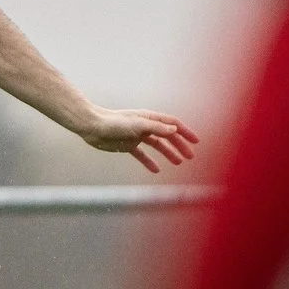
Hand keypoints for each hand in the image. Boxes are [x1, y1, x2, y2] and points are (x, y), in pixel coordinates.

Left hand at [80, 109, 200, 172]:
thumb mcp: (138, 125)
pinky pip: (141, 154)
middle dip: (180, 145)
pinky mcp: (127, 145)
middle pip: (167, 136)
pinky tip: (156, 170)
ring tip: (178, 163)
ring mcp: (137, 136)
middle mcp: (145, 126)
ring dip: (168, 153)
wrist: (93, 127)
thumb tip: (174, 130)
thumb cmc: (114, 122)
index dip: (185, 132)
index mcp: (149, 118)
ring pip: (157, 145)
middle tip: (189, 157)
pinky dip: (149, 161)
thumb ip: (156, 128)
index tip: (196, 142)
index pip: (172, 124)